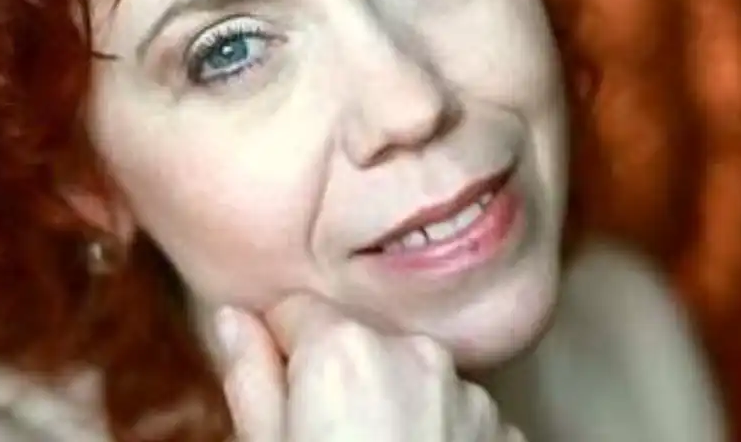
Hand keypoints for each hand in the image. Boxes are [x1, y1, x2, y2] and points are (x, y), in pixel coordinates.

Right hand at [213, 295, 525, 441]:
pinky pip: (457, 416)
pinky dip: (439, 437)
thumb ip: (250, 377)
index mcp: (345, 348)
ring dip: (395, 406)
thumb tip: (233, 318)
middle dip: (341, 379)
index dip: (281, 354)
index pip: (297, 311)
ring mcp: (470, 395)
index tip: (282, 401)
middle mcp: (415, 353)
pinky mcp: (508, 435)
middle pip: (360, 342)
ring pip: (413, 378)